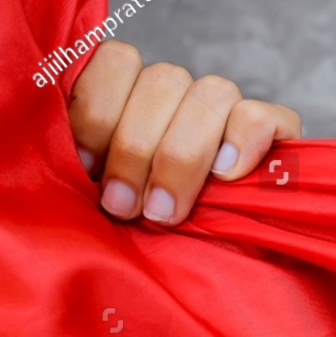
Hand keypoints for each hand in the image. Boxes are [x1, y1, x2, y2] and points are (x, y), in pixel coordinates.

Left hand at [68, 41, 301, 226]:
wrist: (211, 276)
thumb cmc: (138, 236)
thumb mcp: (100, 202)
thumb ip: (85, 174)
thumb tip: (61, 165)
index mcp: (130, 97)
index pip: (117, 60)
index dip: (98, 109)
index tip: (86, 167)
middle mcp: (178, 96)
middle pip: (162, 81)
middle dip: (136, 149)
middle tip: (122, 206)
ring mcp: (227, 112)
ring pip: (211, 94)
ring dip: (182, 154)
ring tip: (164, 211)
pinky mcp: (274, 134)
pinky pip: (259, 116)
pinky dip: (243, 140)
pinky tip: (225, 174)